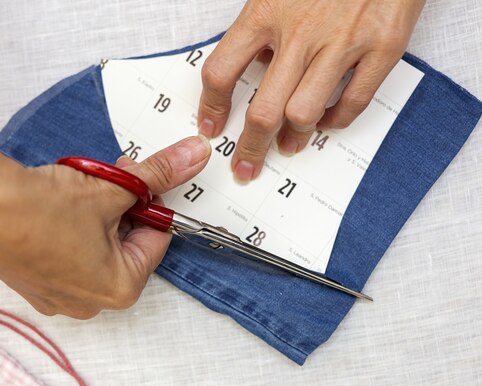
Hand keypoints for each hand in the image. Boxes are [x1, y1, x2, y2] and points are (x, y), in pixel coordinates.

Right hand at [0, 136, 209, 318]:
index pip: (158, 237)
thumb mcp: (112, 187)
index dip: (150, 201)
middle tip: (106, 181)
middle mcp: (90, 304)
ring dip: (97, 216)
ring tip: (76, 192)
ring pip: (97, 248)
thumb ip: (159, 173)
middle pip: (127, 245)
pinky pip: (68, 256)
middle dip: (122, 209)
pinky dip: (70, 230)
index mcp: (121, 289)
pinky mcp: (33, 285)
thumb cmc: (41, 209)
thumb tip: (195, 156)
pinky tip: (53, 208)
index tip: (137, 179)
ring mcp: (57, 298)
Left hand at [198, 0, 424, 181]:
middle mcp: (301, 32)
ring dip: (293, 138)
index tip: (210, 127)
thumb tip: (243, 67)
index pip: (222, 71)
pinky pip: (353, 103)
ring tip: (288, 144)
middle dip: (251, 146)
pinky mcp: (382, 48)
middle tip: (247, 164)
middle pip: (263, 110)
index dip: (211, 108)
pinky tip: (327, 121)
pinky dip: (336, 122)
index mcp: (266, 12)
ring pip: (304, 114)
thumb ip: (259, 28)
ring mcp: (343, 42)